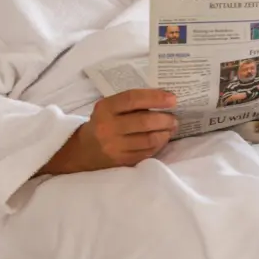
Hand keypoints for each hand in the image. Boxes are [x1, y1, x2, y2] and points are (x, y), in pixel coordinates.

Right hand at [41, 89, 177, 174]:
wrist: (83, 150)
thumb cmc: (103, 122)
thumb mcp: (110, 107)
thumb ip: (132, 102)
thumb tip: (165, 98)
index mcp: (105, 108)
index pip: (133, 99)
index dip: (155, 98)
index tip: (173, 99)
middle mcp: (108, 128)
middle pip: (144, 122)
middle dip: (165, 119)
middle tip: (175, 117)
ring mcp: (114, 147)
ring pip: (148, 140)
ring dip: (165, 133)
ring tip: (171, 128)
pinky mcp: (121, 161)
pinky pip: (146, 152)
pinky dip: (159, 145)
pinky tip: (162, 138)